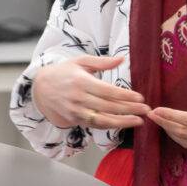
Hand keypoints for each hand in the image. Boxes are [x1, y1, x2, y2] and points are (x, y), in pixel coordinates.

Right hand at [32, 55, 149, 129]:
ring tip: (139, 121)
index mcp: (81, 81)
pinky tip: (123, 125)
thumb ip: (102, 62)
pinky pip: (95, 125)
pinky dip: (110, 126)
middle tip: (146, 110)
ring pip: (103, 119)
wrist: (40, 89)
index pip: (107, 91)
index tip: (140, 97)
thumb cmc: (63, 72)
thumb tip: (122, 59)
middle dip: (129, 109)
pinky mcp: (75, 120)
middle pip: (108, 106)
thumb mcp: (80, 62)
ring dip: (122, 122)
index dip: (124, 95)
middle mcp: (79, 98)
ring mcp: (76, 111)